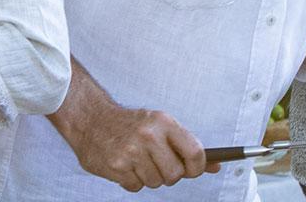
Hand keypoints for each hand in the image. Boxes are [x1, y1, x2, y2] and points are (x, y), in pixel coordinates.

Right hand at [51, 99, 217, 191]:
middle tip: (158, 164)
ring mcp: (130, 151)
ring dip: (148, 177)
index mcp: (163, 122)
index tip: (192, 170)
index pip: (195, 153)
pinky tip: (125, 165)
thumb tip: (214, 166)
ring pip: (155, 182)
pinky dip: (132, 180)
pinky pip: (136, 187)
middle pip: (175, 174)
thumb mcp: (160, 125)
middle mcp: (148, 135)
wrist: (90, 118)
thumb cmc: (131, 124)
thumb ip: (186, 146)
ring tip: (138, 161)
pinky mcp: (116, 165)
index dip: (197, 167)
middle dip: (169, 174)